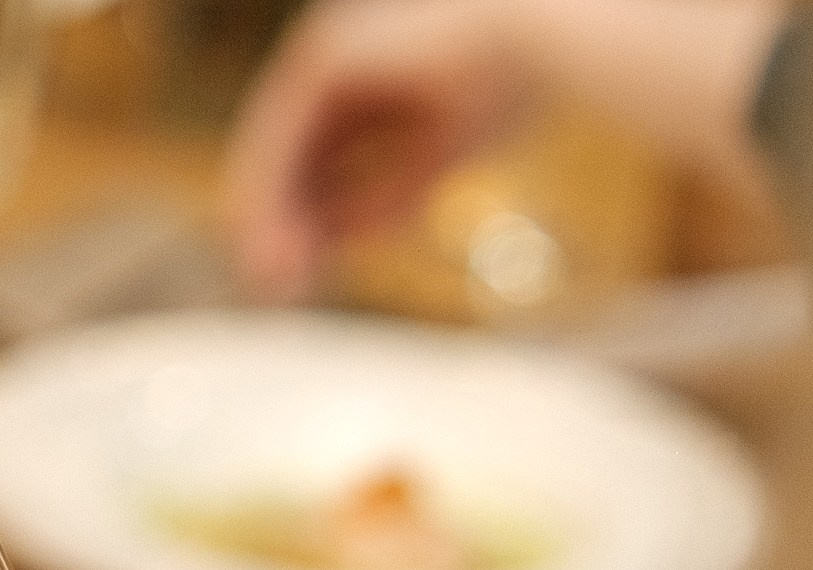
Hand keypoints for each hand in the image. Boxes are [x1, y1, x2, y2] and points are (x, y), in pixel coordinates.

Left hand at [224, 0, 789, 301]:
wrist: (545, 44)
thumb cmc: (511, 94)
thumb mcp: (427, 168)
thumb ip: (372, 204)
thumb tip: (318, 249)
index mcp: (368, 71)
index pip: (319, 151)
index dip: (303, 210)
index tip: (298, 267)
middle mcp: (338, 54)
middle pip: (290, 150)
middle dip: (276, 217)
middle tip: (272, 282)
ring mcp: (327, 47)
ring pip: (274, 142)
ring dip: (266, 211)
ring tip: (271, 272)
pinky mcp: (326, 55)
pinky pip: (281, 131)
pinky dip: (271, 186)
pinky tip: (272, 233)